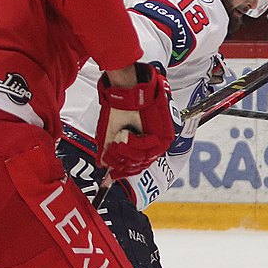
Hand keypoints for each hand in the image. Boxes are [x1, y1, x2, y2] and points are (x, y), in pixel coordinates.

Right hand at [96, 62, 174, 179]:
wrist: (126, 94)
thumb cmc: (118, 110)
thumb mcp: (108, 134)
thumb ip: (107, 151)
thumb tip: (102, 166)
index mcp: (136, 147)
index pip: (132, 167)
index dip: (121, 171)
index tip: (111, 173)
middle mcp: (147, 147)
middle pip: (136, 167)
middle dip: (121, 161)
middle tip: (113, 148)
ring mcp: (157, 143)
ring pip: (142, 160)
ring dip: (127, 152)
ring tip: (118, 142)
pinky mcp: (164, 138)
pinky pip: (150, 150)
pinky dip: (136, 144)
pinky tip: (128, 136)